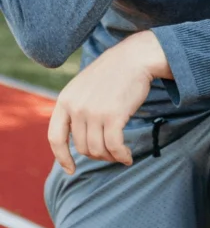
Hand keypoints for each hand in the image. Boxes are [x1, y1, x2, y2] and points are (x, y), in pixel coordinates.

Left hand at [48, 32, 170, 173]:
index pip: (55, 137)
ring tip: (121, 155)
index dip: (62, 157)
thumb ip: (76, 107)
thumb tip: (75, 137)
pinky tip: (128, 157)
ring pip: (98, 149)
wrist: (135, 58)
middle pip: (82, 147)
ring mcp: (94, 112)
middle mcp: (76, 108)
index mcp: (65, 100)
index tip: (71, 170)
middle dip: (97, 154)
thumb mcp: (85, 87)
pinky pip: (114, 146)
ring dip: (111, 157)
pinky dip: (121, 155)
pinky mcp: (113, 115)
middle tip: (112, 153)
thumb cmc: (114, 72)